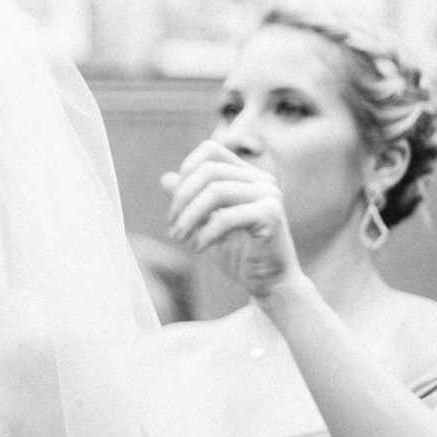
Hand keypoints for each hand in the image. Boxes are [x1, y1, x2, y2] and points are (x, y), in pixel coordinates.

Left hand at [162, 142, 300, 300]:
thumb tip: (166, 178)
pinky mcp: (271, 215)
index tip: (176, 204)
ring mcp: (269, 195)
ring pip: (216, 190)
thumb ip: (191, 201)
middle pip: (209, 170)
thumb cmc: (240, 256)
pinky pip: (227, 216)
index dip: (186, 170)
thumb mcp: (207, 225)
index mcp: (247, 176)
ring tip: (180, 239)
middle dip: (182, 198)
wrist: (271, 286)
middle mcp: (261, 179)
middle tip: (172, 229)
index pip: (210, 150)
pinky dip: (206, 232)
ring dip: (189, 217)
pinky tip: (199, 248)